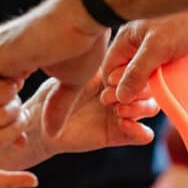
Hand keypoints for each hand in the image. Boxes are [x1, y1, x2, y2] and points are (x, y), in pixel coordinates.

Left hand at [0, 0, 109, 134]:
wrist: (86, 13)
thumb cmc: (84, 40)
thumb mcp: (71, 80)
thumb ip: (58, 105)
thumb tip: (52, 133)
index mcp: (15, 54)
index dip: (8, 112)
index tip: (21, 138)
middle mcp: (0, 50)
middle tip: (14, 143)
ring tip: (9, 137)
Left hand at [0, 74, 158, 169]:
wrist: (38, 126)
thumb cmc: (48, 96)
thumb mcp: (67, 79)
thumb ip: (85, 71)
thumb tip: (98, 53)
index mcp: (110, 74)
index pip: (134, 67)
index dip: (129, 71)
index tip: (111, 78)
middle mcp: (119, 92)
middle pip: (147, 86)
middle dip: (137, 89)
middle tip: (113, 95)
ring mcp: (120, 113)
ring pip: (149, 107)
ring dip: (140, 107)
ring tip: (119, 110)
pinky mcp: (118, 134)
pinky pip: (142, 134)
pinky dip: (140, 131)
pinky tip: (124, 125)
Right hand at [101, 5, 187, 103]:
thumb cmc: (185, 20)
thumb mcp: (157, 48)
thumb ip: (136, 72)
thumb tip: (119, 96)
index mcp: (126, 39)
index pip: (110, 70)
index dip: (114, 89)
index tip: (124, 105)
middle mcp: (137, 44)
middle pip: (124, 74)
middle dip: (131, 92)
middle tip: (143, 106)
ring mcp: (154, 47)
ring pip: (144, 75)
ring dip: (148, 89)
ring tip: (154, 101)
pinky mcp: (172, 50)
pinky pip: (160, 71)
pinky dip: (162, 82)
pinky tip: (169, 90)